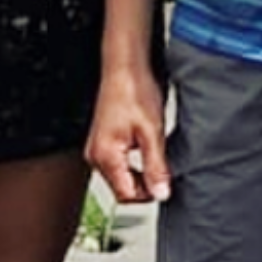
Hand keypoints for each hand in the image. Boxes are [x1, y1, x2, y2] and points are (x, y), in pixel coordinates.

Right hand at [85, 62, 170, 203]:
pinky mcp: (102, 141)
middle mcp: (95, 156)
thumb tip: (161, 193)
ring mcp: (96, 149)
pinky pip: (118, 163)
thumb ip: (156, 166)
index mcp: (106, 156)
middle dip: (145, 184)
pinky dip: (133, 161)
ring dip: (139, 172)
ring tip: (156, 152)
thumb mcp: (152, 130)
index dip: (148, 194)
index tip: (166, 185)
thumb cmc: (134, 90)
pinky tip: (145, 146)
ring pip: (120, 176)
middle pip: (122, 187)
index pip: (126, 195)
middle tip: (165, 168)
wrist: (124, 66)